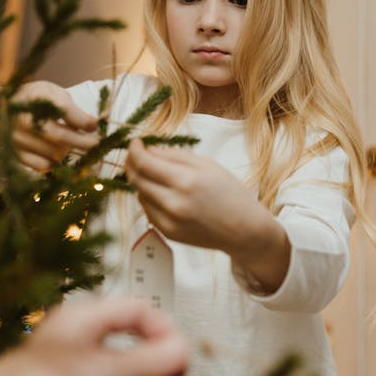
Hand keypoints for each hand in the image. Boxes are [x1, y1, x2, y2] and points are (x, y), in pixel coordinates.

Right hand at [0, 81, 98, 171]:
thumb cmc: (34, 100)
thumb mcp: (50, 93)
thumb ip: (69, 107)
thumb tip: (92, 125)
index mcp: (34, 98)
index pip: (62, 109)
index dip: (81, 120)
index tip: (96, 125)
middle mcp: (23, 119)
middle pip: (59, 136)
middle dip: (83, 142)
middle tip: (98, 145)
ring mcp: (18, 139)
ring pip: (53, 154)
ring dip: (69, 152)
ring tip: (73, 144)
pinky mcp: (16, 155)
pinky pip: (42, 166)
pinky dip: (55, 163)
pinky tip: (59, 155)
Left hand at [125, 139, 289, 291]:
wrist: (244, 230)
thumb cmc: (230, 194)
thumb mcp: (207, 165)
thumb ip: (175, 156)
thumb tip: (149, 151)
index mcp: (186, 181)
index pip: (145, 163)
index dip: (134, 150)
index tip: (135, 143)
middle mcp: (174, 203)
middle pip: (137, 180)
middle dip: (132, 164)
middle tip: (136, 155)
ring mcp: (169, 221)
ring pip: (140, 195)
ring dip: (142, 182)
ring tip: (156, 175)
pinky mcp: (168, 233)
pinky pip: (148, 211)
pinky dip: (150, 199)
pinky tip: (164, 194)